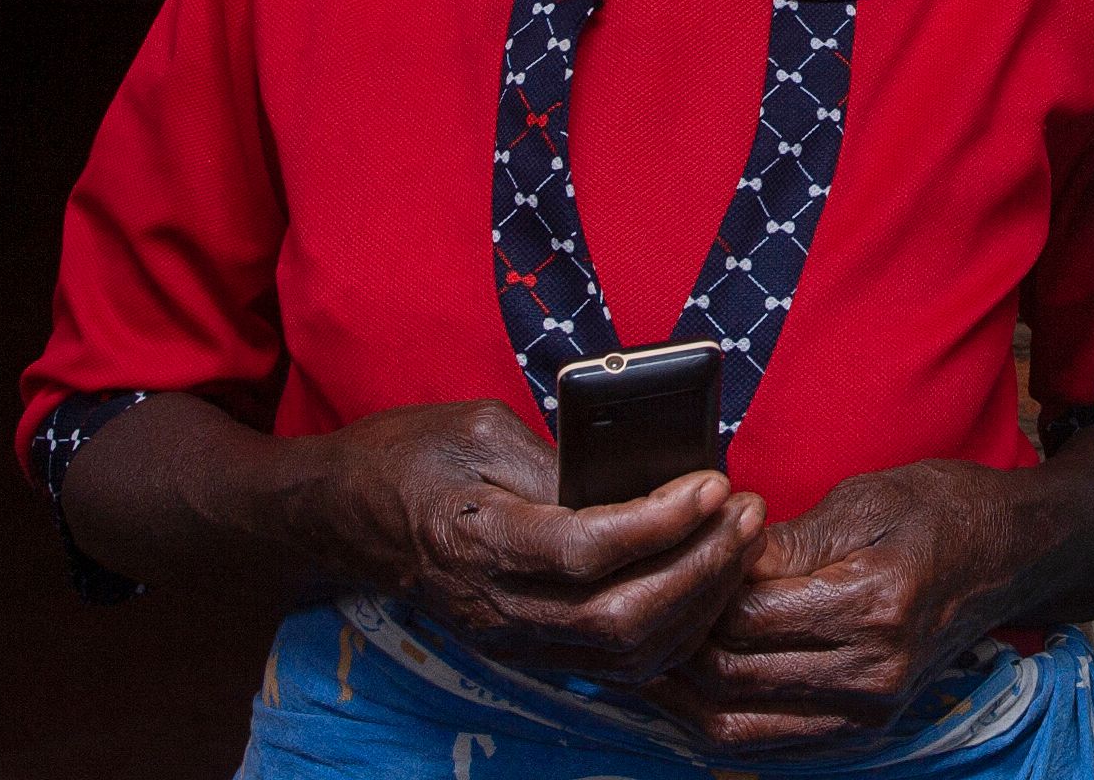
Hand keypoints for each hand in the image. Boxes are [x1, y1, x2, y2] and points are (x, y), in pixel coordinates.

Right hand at [295, 400, 764, 682]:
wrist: (347, 517)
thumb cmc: (413, 459)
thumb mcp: (481, 430)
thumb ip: (559, 458)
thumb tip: (642, 472)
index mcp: (479, 541)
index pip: (587, 551)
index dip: (661, 522)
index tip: (713, 482)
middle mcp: (499, 607)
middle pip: (621, 616)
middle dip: (701, 566)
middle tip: (746, 510)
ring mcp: (515, 638)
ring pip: (628, 652)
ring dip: (700, 600)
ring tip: (741, 539)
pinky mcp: (532, 649)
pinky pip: (618, 662)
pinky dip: (676, 631)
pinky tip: (709, 582)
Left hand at [646, 460, 1037, 748]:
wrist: (1012, 556)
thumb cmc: (942, 512)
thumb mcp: (865, 500)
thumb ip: (786, 542)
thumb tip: (713, 561)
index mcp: (873, 605)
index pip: (745, 618)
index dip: (692, 592)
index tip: (666, 562)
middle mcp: (872, 674)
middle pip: (733, 679)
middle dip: (674, 648)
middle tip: (639, 611)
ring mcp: (870, 713)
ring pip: (738, 728)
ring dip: (683, 698)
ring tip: (647, 656)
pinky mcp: (864, 731)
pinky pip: (769, 746)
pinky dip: (720, 722)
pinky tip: (691, 687)